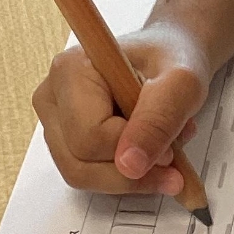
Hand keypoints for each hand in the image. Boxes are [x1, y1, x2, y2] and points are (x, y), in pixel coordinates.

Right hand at [33, 23, 210, 197]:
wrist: (168, 56)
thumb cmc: (171, 59)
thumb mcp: (182, 83)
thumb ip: (158, 120)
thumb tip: (130, 165)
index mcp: (71, 70)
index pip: (89, 136)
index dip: (132, 152)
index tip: (170, 150)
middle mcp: (52, 96)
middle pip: (79, 163)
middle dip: (131, 172)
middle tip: (172, 160)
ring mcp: (54, 121)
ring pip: (82, 175)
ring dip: (130, 176)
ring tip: (165, 152)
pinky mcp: (64, 141)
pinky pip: (89, 176)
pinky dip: (124, 175)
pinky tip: (148, 154)